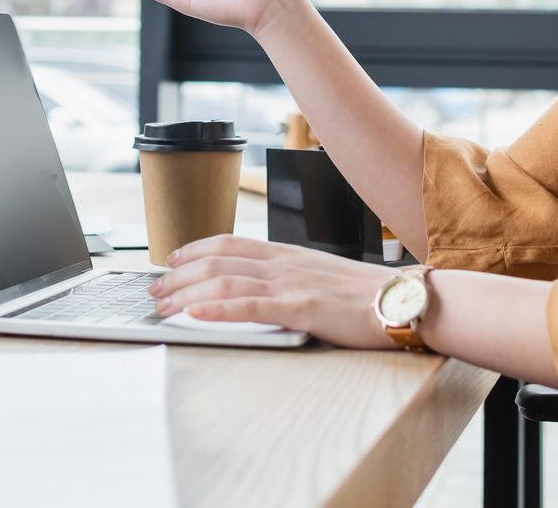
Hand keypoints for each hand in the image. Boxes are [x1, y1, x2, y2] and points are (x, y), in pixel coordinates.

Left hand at [148, 236, 401, 348]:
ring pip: (225, 282)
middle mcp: (284, 263)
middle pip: (218, 261)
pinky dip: (218, 310)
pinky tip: (196, 315)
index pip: (229, 243)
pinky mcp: (302, 309)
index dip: (194, 249)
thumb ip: (289, 278)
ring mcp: (292, 284)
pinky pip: (251, 307)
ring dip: (187, 294)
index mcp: (287, 253)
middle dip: (179, 275)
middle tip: (153, 289)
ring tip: (163, 305)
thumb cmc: (366, 294)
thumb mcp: (320, 275)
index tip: (170, 261)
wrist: (404, 299)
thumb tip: (259, 288)